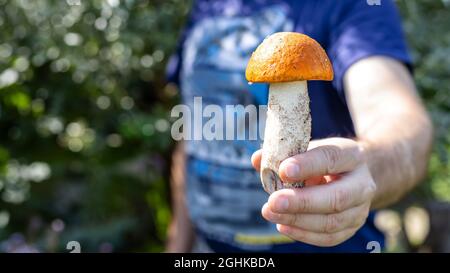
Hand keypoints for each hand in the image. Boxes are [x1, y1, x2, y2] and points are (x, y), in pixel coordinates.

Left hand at [251, 137, 376, 246]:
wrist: (353, 174)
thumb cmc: (323, 159)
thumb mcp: (308, 148)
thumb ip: (283, 153)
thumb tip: (257, 160)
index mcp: (351, 155)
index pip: (331, 159)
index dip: (307, 165)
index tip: (283, 170)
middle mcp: (362, 183)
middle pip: (336, 197)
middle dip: (302, 202)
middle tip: (273, 201)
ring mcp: (360, 209)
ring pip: (332, 221)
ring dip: (297, 220)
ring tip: (270, 213)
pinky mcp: (352, 227)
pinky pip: (329, 237)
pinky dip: (303, 234)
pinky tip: (283, 226)